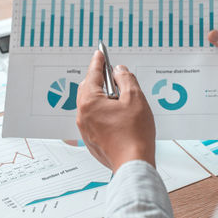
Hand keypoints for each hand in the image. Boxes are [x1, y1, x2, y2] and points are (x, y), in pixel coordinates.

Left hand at [76, 51, 155, 172]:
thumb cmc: (134, 134)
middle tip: (113, 75)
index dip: (98, 61)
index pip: (92, 74)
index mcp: (89, 102)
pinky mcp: (91, 139)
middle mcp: (83, 115)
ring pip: (90, 104)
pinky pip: (93, 118)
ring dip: (102, 96)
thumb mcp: (135, 98)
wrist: (133, 163)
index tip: (100, 54)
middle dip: (99, 80)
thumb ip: (125, 79)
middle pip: (88, 89)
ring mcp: (85, 128)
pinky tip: (117, 115)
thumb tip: (119, 71)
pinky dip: (102, 111)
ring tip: (120, 98)